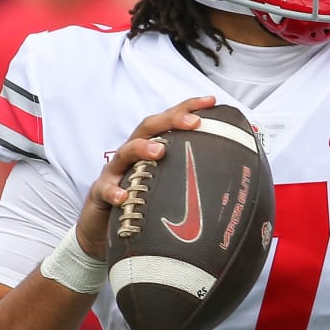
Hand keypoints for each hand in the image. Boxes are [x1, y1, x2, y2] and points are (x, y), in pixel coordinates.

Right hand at [76, 96, 215, 258]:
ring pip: (126, 153)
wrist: (102, 228)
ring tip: (160, 151)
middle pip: (148, 128)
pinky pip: (105, 190)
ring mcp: (114, 172)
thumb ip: (188, 179)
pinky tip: (123, 196)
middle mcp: (132, 155)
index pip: (169, 121)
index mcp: (149, 149)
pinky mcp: (100, 193)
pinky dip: (114, 192)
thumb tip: (230, 183)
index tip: (211, 101)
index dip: (188, 108)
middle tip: (194, 122)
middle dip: (171, 120)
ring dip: (142, 148)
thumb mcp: (165, 187)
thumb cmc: (139, 203)